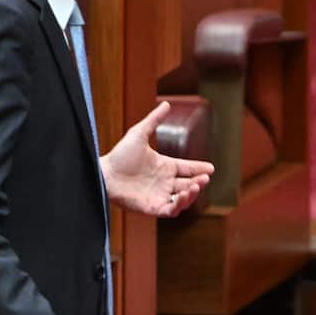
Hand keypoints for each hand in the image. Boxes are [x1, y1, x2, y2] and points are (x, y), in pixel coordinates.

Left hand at [100, 101, 213, 215]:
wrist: (103, 174)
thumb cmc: (119, 155)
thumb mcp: (139, 133)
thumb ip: (154, 120)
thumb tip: (167, 104)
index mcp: (164, 166)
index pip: (186, 168)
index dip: (199, 168)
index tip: (211, 168)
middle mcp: (164, 182)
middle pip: (188, 184)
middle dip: (199, 182)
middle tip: (205, 178)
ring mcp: (159, 196)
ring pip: (182, 199)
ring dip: (192, 194)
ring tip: (196, 186)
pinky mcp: (152, 208)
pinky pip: (171, 211)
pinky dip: (179, 205)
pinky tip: (183, 195)